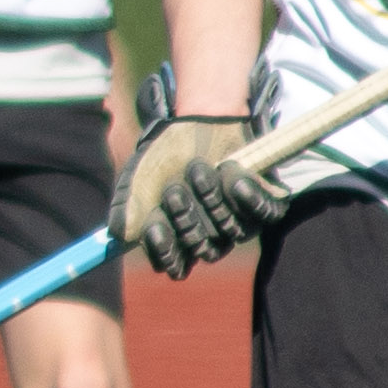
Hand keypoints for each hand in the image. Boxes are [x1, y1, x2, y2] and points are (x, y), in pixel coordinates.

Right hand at [124, 85, 289, 275]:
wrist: (201, 121)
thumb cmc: (167, 154)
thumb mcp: (139, 176)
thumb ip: (127, 205)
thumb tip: (121, 235)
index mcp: (182, 240)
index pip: (176, 265)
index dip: (166, 252)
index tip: (153, 229)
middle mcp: (213, 237)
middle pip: (205, 250)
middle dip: (187, 220)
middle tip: (174, 191)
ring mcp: (241, 222)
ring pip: (232, 229)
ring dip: (211, 198)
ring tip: (199, 167)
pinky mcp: (266, 204)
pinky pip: (265, 213)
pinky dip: (249, 196)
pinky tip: (229, 172)